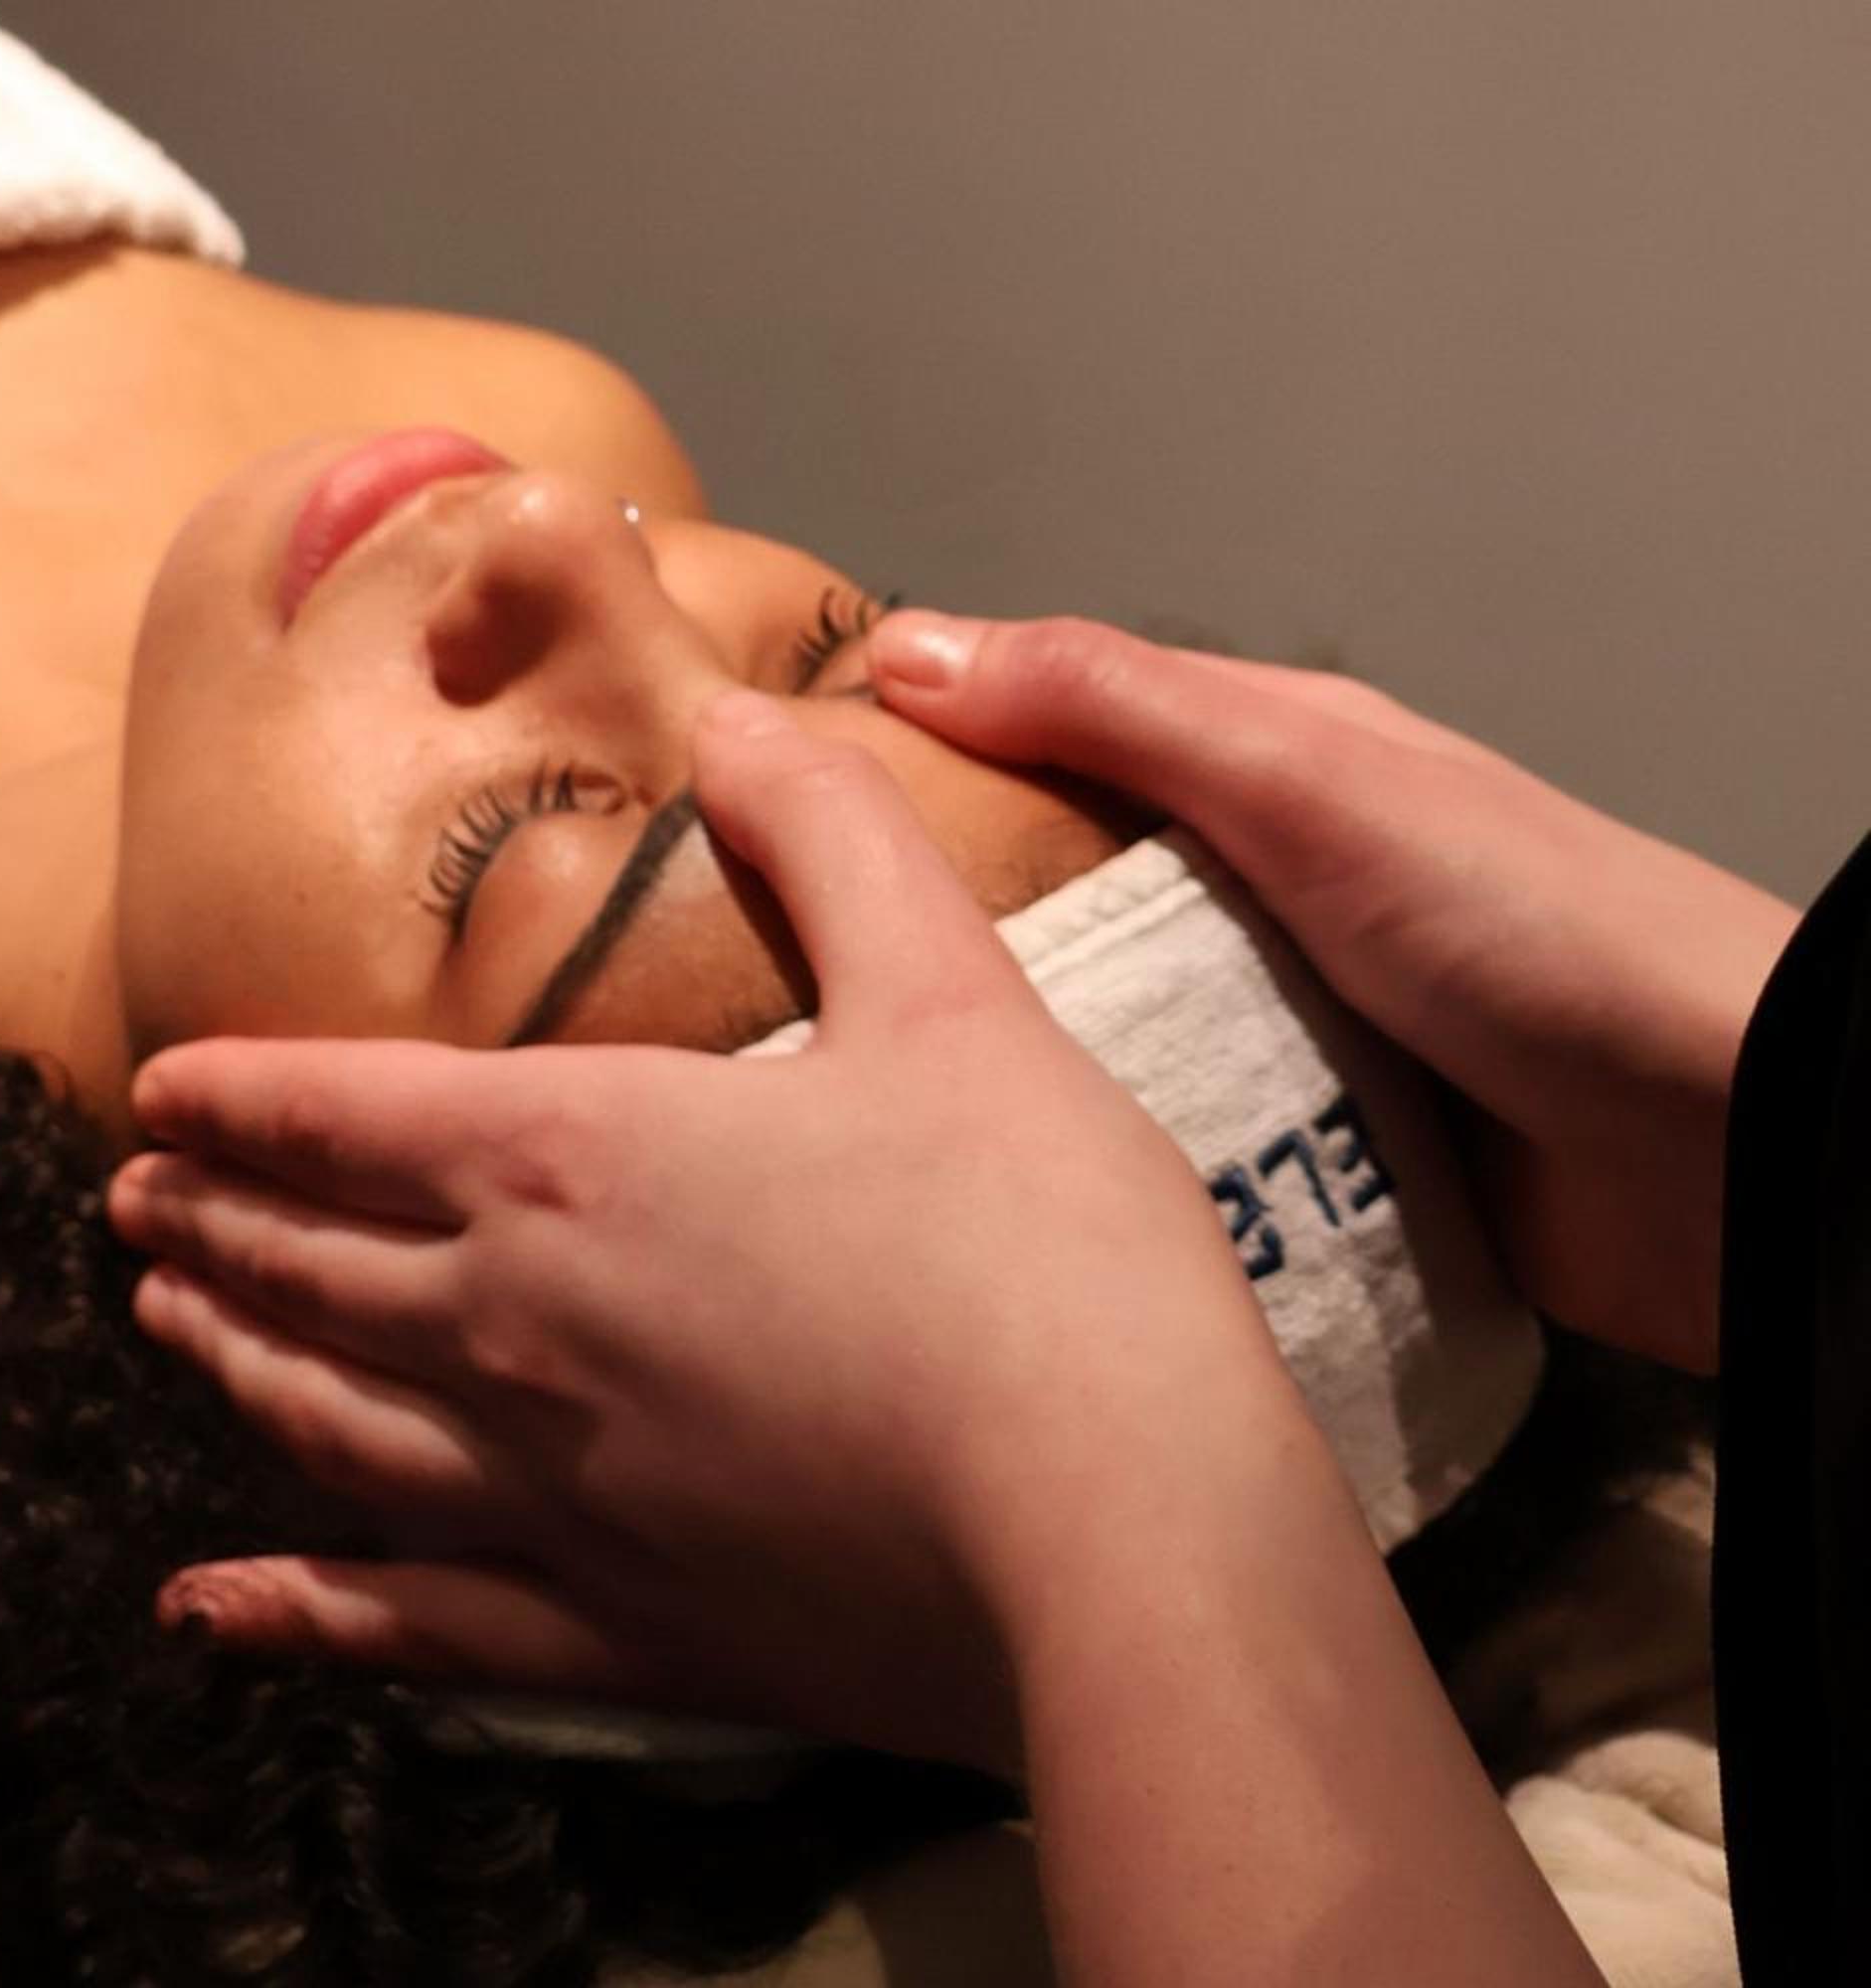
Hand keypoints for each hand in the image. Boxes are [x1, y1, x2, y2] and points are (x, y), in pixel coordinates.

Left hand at [108, 693, 1337, 1769]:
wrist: (1116, 1536)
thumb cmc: (1041, 1250)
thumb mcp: (952, 995)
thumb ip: (830, 842)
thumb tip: (738, 717)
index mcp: (570, 1158)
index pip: (342, 1112)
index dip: (237, 1096)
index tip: (155, 1092)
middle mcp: (509, 1325)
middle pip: (306, 1262)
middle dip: (209, 1219)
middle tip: (128, 1201)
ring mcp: (541, 1496)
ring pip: (322, 1420)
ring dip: (230, 1359)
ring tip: (162, 1322)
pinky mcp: (606, 1633)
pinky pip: (400, 1622)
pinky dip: (288, 1614)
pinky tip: (206, 1608)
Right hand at [866, 610, 1795, 1372]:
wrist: (1721, 1150)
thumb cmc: (1542, 935)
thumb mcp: (1308, 784)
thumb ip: (1119, 708)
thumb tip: (914, 645)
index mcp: (1267, 768)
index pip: (1051, 724)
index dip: (915, 742)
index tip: (762, 789)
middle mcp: (1265, 890)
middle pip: (1057, 886)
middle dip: (933, 922)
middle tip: (779, 977)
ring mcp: (1283, 1025)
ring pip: (1097, 1024)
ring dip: (1010, 1054)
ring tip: (860, 1094)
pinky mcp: (1304, 1152)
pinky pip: (1159, 1139)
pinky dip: (1091, 1151)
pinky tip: (999, 1182)